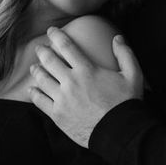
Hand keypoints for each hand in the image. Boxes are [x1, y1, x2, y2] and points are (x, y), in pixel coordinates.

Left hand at [29, 28, 143, 146]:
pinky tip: (32, 89)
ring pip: (42, 80)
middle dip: (42, 52)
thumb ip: (125, 54)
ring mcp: (62, 99)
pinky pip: (40, 101)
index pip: (66, 46)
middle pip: (49, 61)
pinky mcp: (58, 115)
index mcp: (87, 70)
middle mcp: (71, 82)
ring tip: (34, 68)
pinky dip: (34, 93)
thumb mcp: (133, 76)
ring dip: (36, 71)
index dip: (56, 36)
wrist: (119, 133)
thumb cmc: (126, 103)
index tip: (51, 31)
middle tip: (40, 49)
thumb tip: (117, 37)